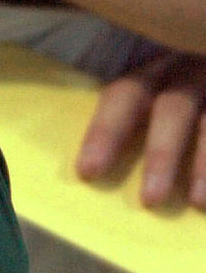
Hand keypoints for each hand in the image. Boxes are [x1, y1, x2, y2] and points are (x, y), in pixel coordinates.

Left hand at [77, 50, 205, 208]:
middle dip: (162, 153)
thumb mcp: (149, 85)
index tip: (88, 171)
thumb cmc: (170, 88)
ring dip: (204, 165)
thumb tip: (80, 162)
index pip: (123, 95)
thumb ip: (122, 109)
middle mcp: (189, 72)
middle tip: (150, 199)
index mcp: (155, 70)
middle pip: (173, 108)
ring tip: (198, 202)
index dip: (105, 131)